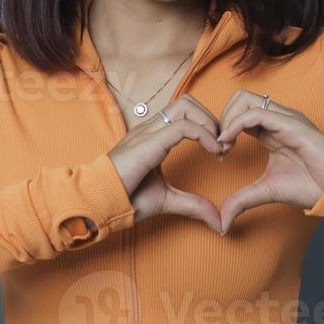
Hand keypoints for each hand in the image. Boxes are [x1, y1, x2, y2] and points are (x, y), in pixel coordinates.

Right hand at [106, 94, 228, 233]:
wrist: (101, 201)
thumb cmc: (126, 198)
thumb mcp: (167, 200)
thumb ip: (193, 205)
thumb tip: (218, 221)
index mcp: (153, 136)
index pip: (184, 113)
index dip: (207, 126)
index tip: (220, 151)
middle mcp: (150, 128)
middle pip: (187, 102)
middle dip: (210, 118)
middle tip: (222, 144)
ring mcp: (148, 131)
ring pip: (186, 106)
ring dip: (209, 122)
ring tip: (218, 146)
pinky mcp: (149, 141)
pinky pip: (183, 126)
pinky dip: (204, 134)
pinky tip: (213, 150)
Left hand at [214, 90, 323, 234]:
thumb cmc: (310, 185)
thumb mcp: (266, 192)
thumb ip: (242, 200)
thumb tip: (223, 222)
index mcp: (270, 131)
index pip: (239, 113)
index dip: (223, 129)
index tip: (218, 153)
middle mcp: (277, 120)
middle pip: (240, 99)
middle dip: (222, 118)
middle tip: (220, 146)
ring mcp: (284, 119)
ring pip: (246, 100)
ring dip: (228, 119)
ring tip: (224, 144)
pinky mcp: (292, 124)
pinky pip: (258, 113)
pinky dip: (237, 124)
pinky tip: (230, 142)